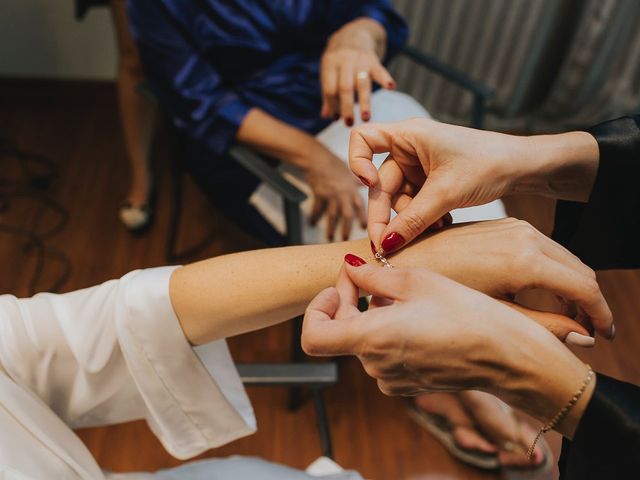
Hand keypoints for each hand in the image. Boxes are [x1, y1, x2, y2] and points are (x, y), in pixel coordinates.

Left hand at [302, 260, 594, 437]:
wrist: (508, 355)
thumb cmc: (467, 314)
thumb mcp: (417, 281)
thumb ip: (371, 276)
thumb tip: (347, 267)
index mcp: (371, 339)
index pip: (312, 337)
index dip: (317, 309)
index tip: (340, 288)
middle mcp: (376, 365)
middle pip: (341, 332)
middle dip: (348, 300)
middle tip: (369, 275)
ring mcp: (393, 378)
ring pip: (364, 342)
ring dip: (370, 316)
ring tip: (399, 294)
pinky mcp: (409, 383)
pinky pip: (385, 355)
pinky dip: (388, 332)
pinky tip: (414, 315)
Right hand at [306, 142, 365, 240]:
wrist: (317, 159)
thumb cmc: (333, 164)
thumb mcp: (349, 172)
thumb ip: (357, 182)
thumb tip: (366, 184)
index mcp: (351, 189)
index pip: (360, 206)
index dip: (362, 217)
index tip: (363, 227)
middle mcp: (342, 194)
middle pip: (346, 215)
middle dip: (346, 228)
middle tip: (346, 238)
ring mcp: (330, 195)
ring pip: (332, 215)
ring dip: (331, 228)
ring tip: (330, 237)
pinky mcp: (318, 195)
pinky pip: (317, 209)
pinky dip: (314, 217)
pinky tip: (312, 223)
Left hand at [320, 17, 395, 124]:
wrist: (355, 33)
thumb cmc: (339, 60)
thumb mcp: (329, 71)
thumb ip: (328, 94)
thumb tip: (326, 116)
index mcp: (330, 64)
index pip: (329, 89)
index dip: (332, 105)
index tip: (337, 119)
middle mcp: (344, 61)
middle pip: (345, 87)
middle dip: (347, 107)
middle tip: (349, 123)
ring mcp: (360, 60)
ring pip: (362, 83)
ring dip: (364, 102)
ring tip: (366, 117)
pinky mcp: (374, 60)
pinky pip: (380, 70)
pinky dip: (385, 78)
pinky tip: (391, 87)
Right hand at [349, 118, 598, 252]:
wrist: (524, 168)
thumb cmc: (489, 163)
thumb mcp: (447, 193)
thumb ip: (413, 219)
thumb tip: (385, 245)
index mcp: (408, 135)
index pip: (362, 138)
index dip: (357, 162)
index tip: (369, 185)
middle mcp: (409, 149)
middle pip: (379, 183)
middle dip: (386, 214)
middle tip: (386, 245)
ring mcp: (419, 167)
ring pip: (397, 199)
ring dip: (410, 219)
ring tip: (434, 229)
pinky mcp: (430, 183)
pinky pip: (413, 204)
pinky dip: (422, 218)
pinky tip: (440, 225)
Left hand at [392, 218, 612, 339]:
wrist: (401, 256)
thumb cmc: (439, 289)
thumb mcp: (492, 312)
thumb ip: (542, 324)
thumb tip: (584, 339)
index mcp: (524, 260)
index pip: (584, 287)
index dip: (600, 314)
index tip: (604, 336)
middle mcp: (525, 236)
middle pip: (579, 269)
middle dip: (590, 301)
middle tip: (590, 329)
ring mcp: (515, 226)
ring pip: (563, 257)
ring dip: (572, 285)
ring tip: (570, 315)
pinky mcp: (504, 223)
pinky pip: (543, 248)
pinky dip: (554, 270)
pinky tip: (545, 292)